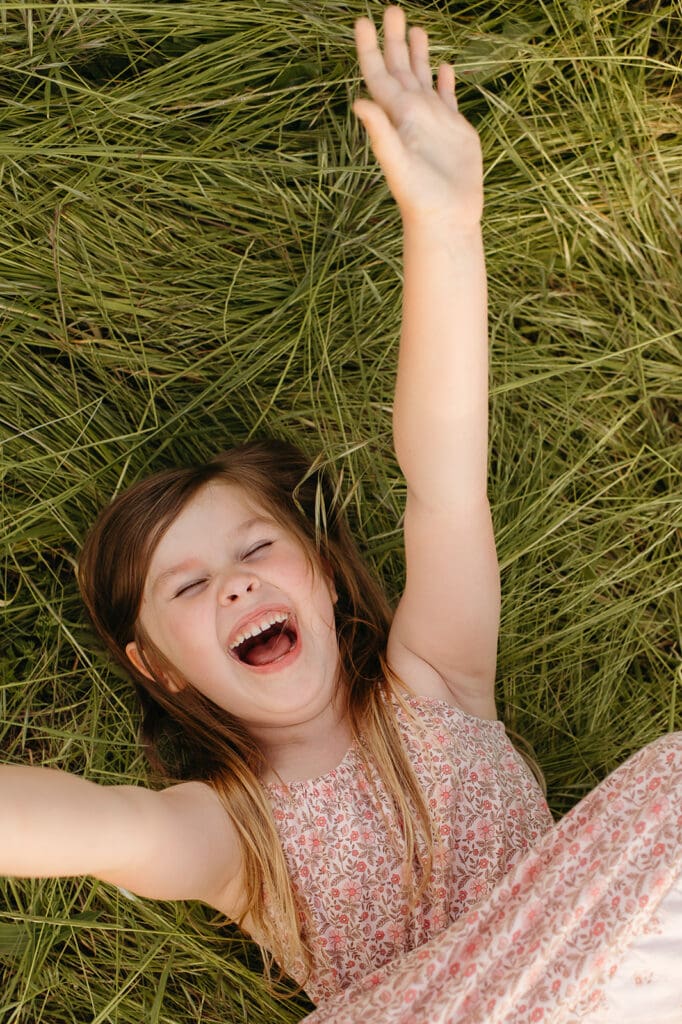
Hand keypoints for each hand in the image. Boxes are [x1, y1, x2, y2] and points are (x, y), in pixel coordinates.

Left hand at [354, 6, 482, 228]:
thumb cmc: (420, 198)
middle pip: (400, 68)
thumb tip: (358, 101)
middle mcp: (412, 115)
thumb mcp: (398, 164)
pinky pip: (447, 98)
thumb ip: (380, 133)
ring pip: (422, 78)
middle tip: (391, 8)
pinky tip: (444, 67)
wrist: (447, 219)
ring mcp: (434, 121)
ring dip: (417, 54)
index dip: (369, 48)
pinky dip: (445, 81)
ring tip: (416, 27)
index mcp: (397, 117)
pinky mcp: (455, 131)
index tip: (361, 21)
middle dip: (394, 38)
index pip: (378, 75)